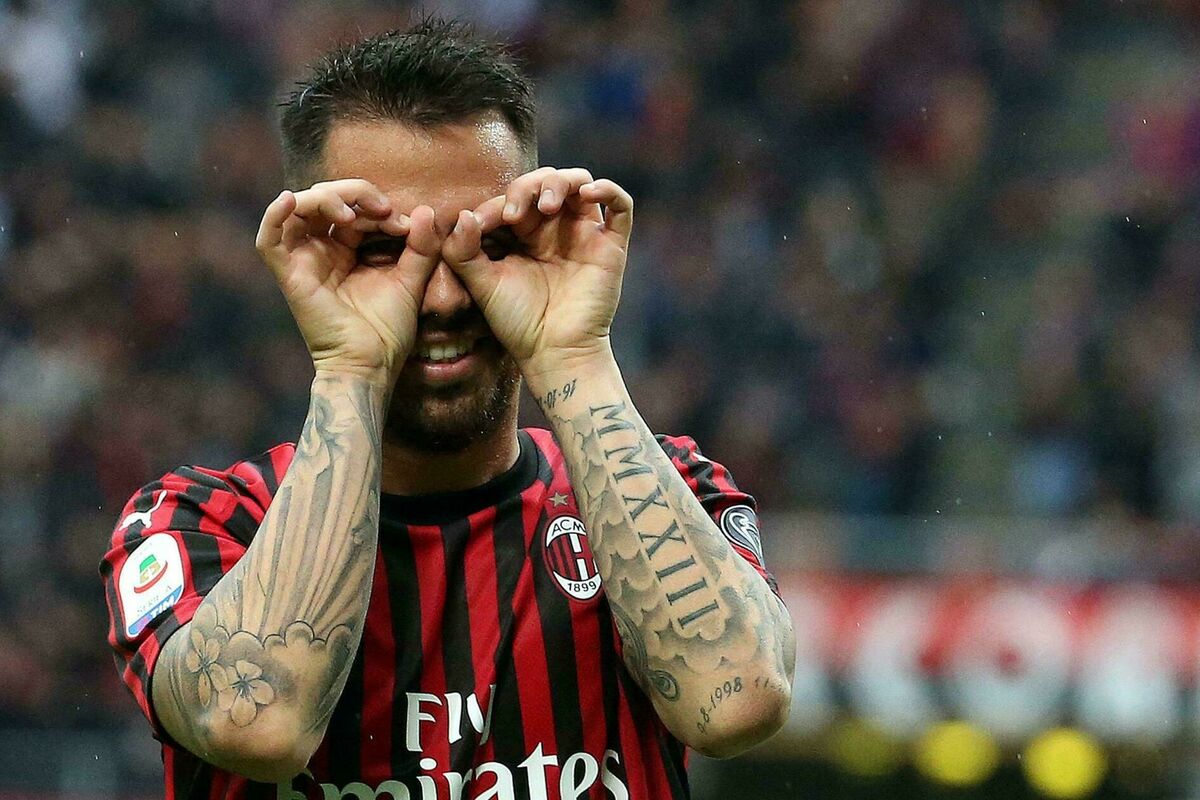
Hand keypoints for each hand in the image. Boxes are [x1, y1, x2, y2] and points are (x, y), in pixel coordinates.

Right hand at [255, 180, 442, 383]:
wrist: (371, 366)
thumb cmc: (388, 330)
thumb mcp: (412, 281)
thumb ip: (422, 247)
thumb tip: (427, 210)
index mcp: (349, 249)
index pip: (355, 208)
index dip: (377, 204)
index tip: (406, 222)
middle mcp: (323, 250)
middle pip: (326, 199)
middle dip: (355, 194)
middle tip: (384, 209)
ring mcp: (304, 261)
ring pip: (299, 209)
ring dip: (325, 199)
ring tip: (351, 213)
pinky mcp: (290, 277)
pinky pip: (268, 241)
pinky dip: (273, 215)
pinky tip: (290, 199)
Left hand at [441, 167, 632, 379]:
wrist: (554, 353)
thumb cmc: (517, 322)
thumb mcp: (482, 284)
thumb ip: (462, 250)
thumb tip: (463, 215)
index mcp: (523, 234)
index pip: (512, 199)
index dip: (496, 205)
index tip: (479, 227)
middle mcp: (554, 229)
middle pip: (544, 182)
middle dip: (527, 188)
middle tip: (514, 214)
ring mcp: (583, 234)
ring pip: (578, 182)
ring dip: (560, 183)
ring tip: (547, 206)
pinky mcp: (610, 245)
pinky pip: (620, 205)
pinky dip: (608, 188)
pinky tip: (589, 192)